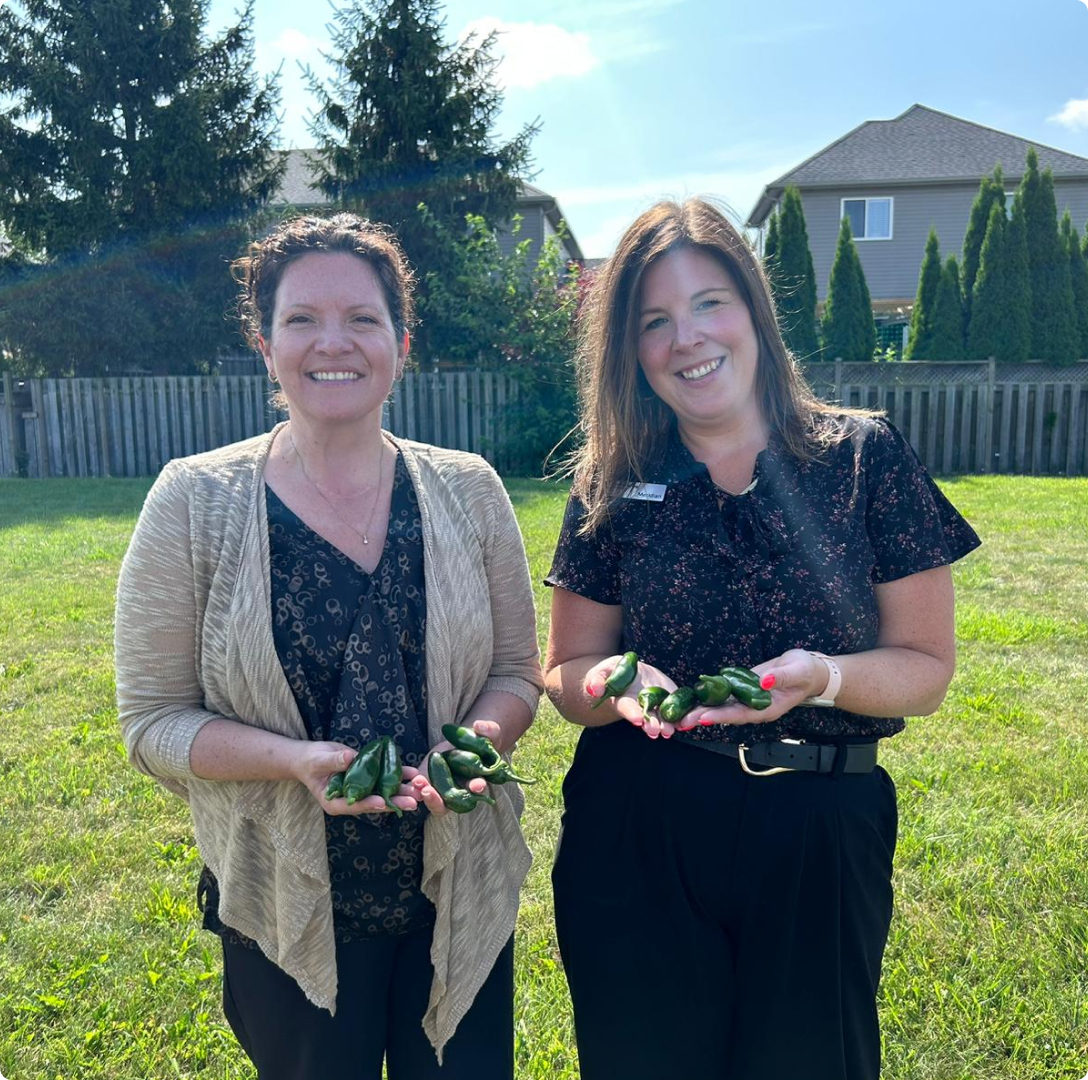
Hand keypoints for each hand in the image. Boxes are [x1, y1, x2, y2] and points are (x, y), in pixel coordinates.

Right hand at [299, 740, 423, 816]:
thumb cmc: (311, 761)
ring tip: (420, 791)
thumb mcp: (319, 760)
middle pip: (374, 802)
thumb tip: (350, 758)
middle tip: (412, 803)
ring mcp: (362, 789)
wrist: (312, 757)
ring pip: (383, 792)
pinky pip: (384, 778)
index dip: (369, 804)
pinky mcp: (368, 777)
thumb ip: (335, 761)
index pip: (354, 805)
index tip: (383, 802)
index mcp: (336, 802)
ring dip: (401, 791)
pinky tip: (413, 773)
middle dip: (394, 803)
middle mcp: (352, 799)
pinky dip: (398, 775)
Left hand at [406, 722, 490, 815]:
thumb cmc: (482, 740)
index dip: (478, 787)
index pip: (480, 789)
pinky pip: (424, 790)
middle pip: (453, 803)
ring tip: (418, 783)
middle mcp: (462, 792)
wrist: (466, 742)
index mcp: (479, 781)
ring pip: (437, 802)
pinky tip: (413, 779)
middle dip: (440, 800)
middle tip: (428, 791)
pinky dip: (417, 788)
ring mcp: (446, 789)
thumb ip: (488, 729)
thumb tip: (478, 725)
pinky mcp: (433, 783)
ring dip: (427, 796)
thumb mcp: (489, 732)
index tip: (475, 785)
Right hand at [584, 656, 679, 739]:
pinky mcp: (668, 700)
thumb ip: (597, 679)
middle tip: (657, 730)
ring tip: (670, 730)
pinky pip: (677, 710)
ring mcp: (655, 705)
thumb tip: (595, 689)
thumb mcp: (602, 672)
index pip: (627, 708)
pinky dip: (684, 716)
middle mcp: (640, 707)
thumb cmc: (611, 673)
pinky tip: (690, 720)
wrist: (628, 674)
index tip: (637, 720)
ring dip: (668, 724)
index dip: (632, 713)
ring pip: (662, 718)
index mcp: (623, 701)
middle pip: (646, 718)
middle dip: (652, 724)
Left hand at [683, 649, 826, 728]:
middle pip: (727, 715)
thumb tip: (763, 681)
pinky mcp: (743, 689)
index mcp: (768, 708)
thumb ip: (781, 677)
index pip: (741, 714)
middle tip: (682, 720)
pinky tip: (693, 698)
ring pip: (722, 707)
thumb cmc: (805, 672)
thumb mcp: (797, 672)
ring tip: (681, 714)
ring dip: (702, 709)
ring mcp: (748, 699)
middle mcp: (755, 708)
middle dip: (704, 716)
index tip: (703, 718)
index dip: (722, 716)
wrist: (808, 670)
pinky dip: (709, 697)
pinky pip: (724, 695)